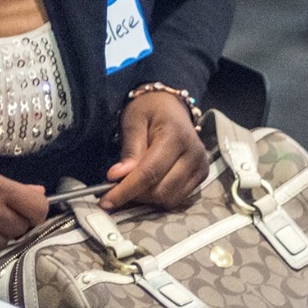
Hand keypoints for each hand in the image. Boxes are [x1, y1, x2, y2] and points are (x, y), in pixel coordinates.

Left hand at [102, 92, 207, 209]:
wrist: (171, 106)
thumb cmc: (149, 110)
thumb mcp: (133, 122)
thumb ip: (129, 150)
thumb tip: (117, 177)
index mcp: (177, 136)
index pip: (150, 172)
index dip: (127, 190)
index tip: (106, 201)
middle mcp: (194, 154)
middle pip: (161, 190)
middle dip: (135, 195)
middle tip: (116, 189)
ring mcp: (201, 167)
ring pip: (170, 199)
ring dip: (147, 199)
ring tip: (132, 185)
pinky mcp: (201, 176)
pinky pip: (177, 199)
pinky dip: (158, 198)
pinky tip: (147, 186)